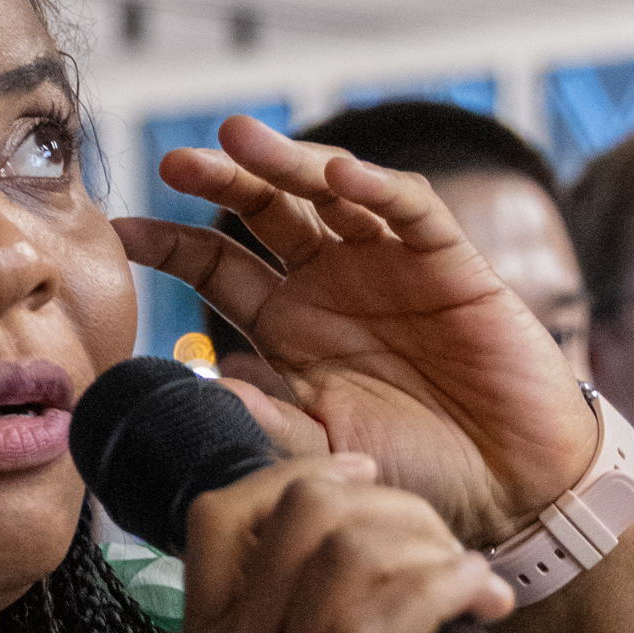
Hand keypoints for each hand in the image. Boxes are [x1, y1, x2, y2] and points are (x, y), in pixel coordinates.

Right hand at [115, 458, 513, 632]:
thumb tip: (354, 632)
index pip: (223, 515)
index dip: (302, 481)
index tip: (371, 501)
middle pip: (295, 509)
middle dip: (387, 506)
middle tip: (441, 558)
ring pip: (347, 547)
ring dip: (427, 545)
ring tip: (469, 591)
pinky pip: (392, 613)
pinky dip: (448, 587)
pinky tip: (482, 612)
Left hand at [116, 115, 595, 540]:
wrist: (514, 491)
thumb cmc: (416, 473)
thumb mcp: (318, 450)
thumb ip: (263, 416)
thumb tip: (196, 386)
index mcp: (288, 325)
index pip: (216, 265)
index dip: (170, 244)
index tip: (119, 231)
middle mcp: (332, 284)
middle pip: (264, 211)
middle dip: (222, 179)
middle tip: (179, 160)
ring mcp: (389, 266)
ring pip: (330, 192)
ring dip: (290, 162)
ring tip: (243, 141)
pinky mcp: (450, 263)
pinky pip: (410, 211)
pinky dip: (377, 189)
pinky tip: (340, 177)